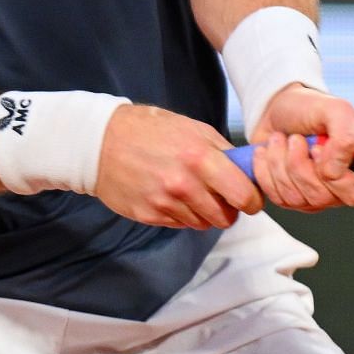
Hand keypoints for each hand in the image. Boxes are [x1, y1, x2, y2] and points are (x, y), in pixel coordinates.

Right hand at [95, 104, 263, 229]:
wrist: (101, 141)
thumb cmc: (151, 129)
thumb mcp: (193, 128)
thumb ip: (223, 152)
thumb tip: (250, 172)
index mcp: (200, 158)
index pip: (244, 196)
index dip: (252, 199)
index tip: (249, 196)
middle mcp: (184, 184)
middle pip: (226, 218)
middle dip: (228, 209)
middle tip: (220, 195)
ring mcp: (165, 203)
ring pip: (203, 224)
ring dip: (204, 212)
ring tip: (190, 191)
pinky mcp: (149, 216)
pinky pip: (181, 224)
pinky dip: (183, 214)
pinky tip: (171, 195)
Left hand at [248, 85, 353, 212]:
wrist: (276, 109)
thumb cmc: (309, 109)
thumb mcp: (335, 110)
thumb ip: (345, 137)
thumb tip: (335, 171)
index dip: (331, 174)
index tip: (316, 148)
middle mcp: (340, 186)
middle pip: (321, 198)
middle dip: (298, 164)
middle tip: (295, 139)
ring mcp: (315, 195)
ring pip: (296, 199)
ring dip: (280, 163)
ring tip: (281, 140)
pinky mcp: (290, 198)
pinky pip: (276, 197)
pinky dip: (265, 170)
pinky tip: (269, 153)